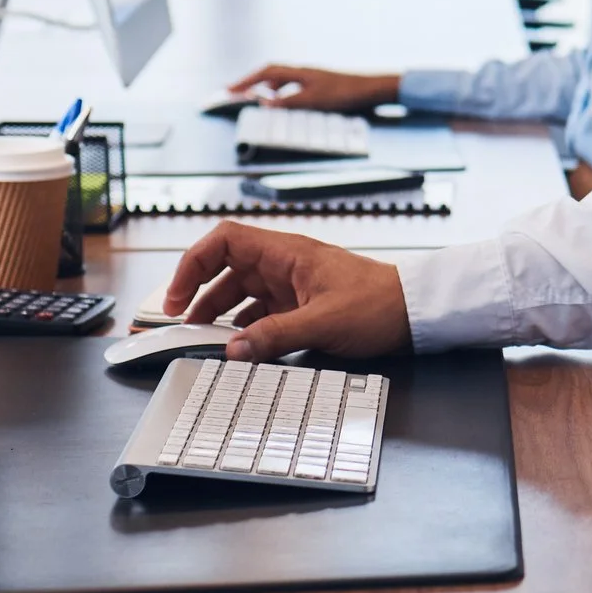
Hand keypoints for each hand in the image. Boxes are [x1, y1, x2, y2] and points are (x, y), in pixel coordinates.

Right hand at [162, 223, 410, 363]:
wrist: (416, 312)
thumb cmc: (380, 304)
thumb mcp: (323, 323)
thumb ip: (274, 336)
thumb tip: (232, 350)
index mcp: (286, 253)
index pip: (223, 241)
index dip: (192, 264)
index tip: (175, 297)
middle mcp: (285, 264)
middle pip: (226, 271)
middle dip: (198, 296)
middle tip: (179, 325)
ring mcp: (293, 284)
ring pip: (242, 294)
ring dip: (219, 315)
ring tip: (203, 340)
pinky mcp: (303, 305)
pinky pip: (262, 312)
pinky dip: (245, 328)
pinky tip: (239, 347)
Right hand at [226, 65, 400, 112]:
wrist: (373, 89)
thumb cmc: (346, 92)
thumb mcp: (314, 100)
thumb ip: (289, 102)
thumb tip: (264, 104)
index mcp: (300, 72)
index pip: (266, 72)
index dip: (246, 80)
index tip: (230, 89)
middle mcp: (304, 72)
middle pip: (272, 74)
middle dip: (253, 83)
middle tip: (237, 92)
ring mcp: (313, 78)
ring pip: (283, 81)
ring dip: (268, 89)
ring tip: (256, 100)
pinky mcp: (321, 86)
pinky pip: (294, 88)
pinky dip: (283, 95)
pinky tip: (285, 105)